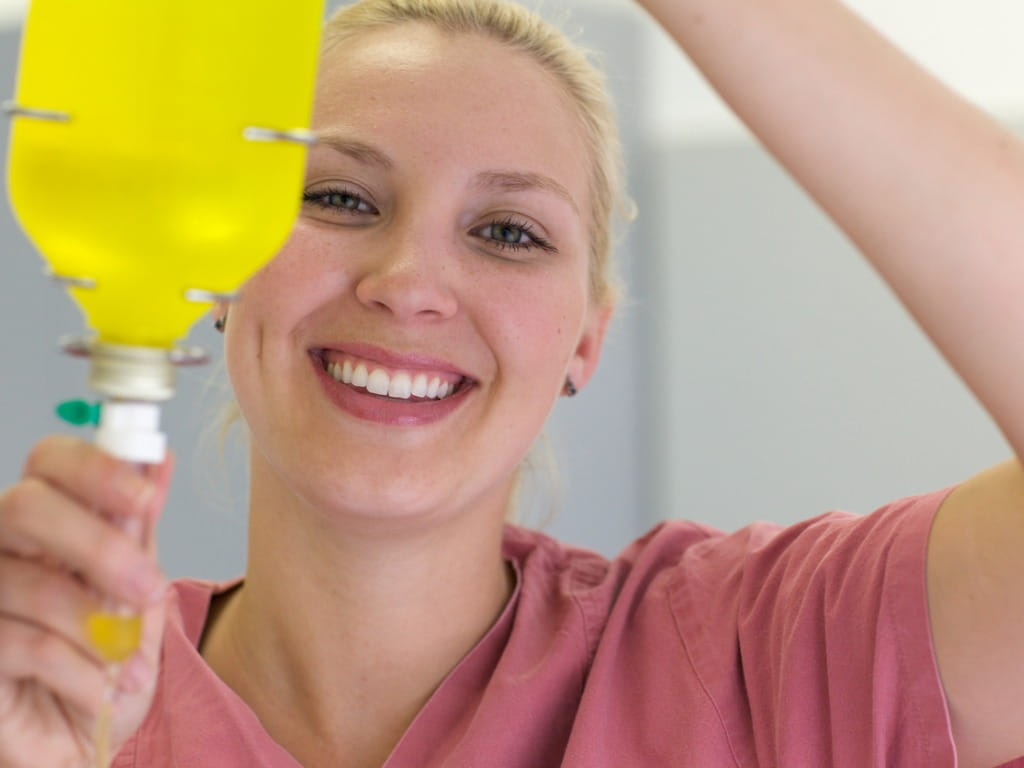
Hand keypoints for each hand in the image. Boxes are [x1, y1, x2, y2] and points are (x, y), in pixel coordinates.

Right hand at [0, 436, 171, 766]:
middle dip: (100, 546)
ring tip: (132, 663)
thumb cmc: (108, 657)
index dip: (95, 470)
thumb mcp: (138, 590)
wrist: (83, 737)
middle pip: (27, 506)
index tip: (144, 496)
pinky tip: (105, 690)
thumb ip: (140, 528)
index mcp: (46, 519)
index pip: (49, 460)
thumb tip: (160, 458)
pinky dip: (81, 672)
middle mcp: (1, 546)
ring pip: (34, 585)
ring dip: (101, 630)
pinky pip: (27, 646)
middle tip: (149, 587)